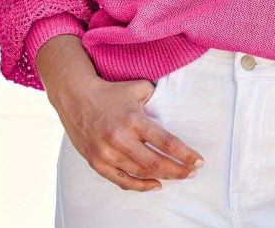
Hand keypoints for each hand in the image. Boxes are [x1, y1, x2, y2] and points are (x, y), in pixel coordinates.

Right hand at [51, 75, 204, 191]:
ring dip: (162, 177)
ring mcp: (107, 153)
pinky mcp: (97, 162)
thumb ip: (157, 97)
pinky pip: (122, 181)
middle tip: (192, 172)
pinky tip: (155, 184)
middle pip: (155, 163)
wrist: (76, 97)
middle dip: (178, 170)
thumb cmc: (111, 92)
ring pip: (140, 173)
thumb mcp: (138, 88)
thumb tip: (174, 106)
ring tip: (177, 175)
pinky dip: (140, 186)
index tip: (198, 161)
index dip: (184, 154)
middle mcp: (120, 138)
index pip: (165, 142)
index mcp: (133, 119)